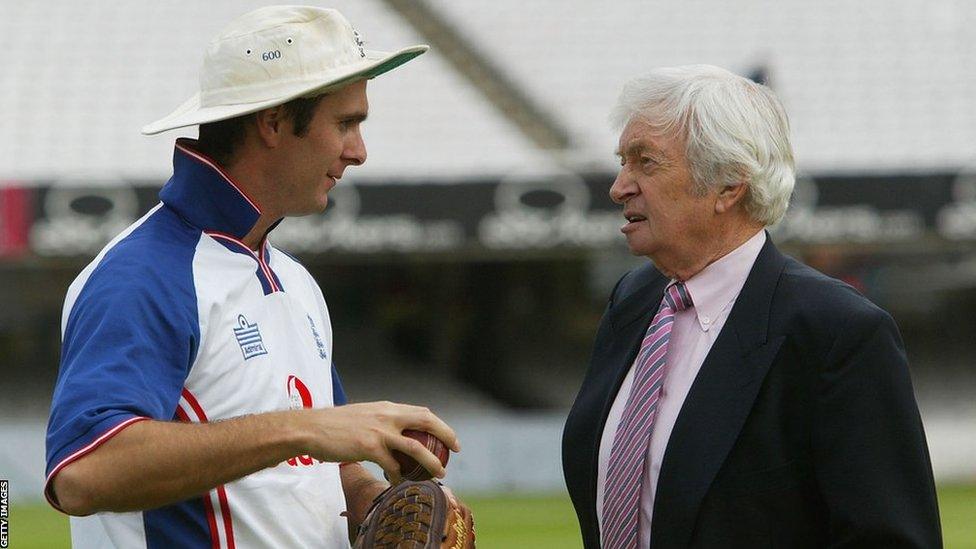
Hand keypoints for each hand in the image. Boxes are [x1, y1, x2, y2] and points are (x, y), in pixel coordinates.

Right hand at [295, 401, 459, 481]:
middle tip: (455, 450)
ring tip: (440, 473)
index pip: (421, 412)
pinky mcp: (369, 447)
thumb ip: (380, 421)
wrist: (311, 428)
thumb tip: (395, 433)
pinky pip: (392, 466)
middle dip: (446, 435)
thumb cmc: (334, 426)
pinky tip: (398, 482)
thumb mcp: (363, 415)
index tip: (448, 436)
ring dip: (432, 462)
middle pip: (427, 422)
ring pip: (416, 448)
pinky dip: (398, 476)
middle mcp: (387, 415)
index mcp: (387, 407)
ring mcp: (379, 431)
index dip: (439, 424)